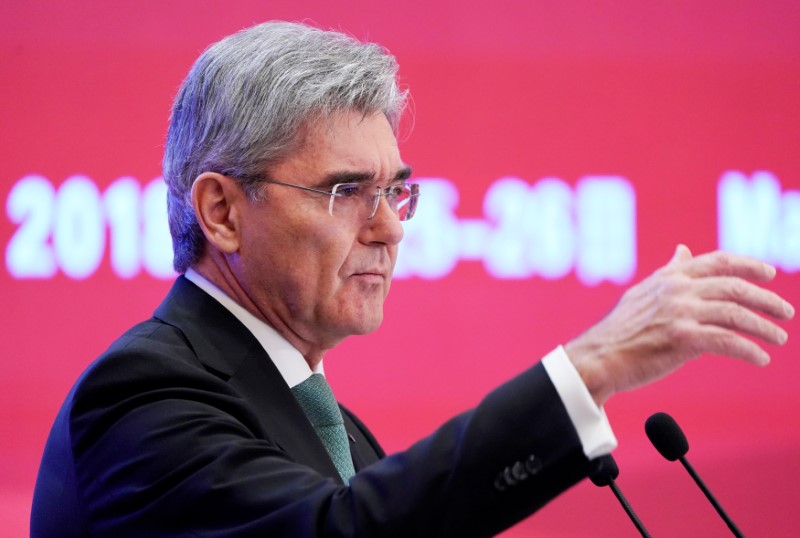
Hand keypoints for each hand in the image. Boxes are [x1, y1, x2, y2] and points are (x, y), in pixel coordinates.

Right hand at [564, 245, 794, 406]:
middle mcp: (678, 290)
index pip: (718, 261)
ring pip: (736, 315)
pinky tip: (760, 358)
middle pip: (735, 287)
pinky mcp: (683, 339)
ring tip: (778, 338)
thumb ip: (669, 271)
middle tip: (785, 312)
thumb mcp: (643, 291)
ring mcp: (680, 313)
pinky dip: (749, 350)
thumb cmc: (620, 330)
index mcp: (670, 277)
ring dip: (764, 327)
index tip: (769, 273)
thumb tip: (683, 250)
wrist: (598, 356)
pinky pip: (728, 342)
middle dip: (766, 299)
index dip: (748, 264)